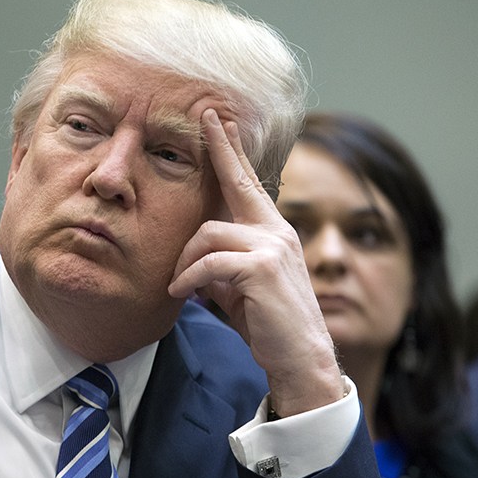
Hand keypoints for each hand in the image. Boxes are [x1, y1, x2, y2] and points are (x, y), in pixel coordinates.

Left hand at [168, 109, 343, 416]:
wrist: (298, 359)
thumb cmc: (267, 324)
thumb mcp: (238, 288)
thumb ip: (220, 265)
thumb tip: (193, 262)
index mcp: (272, 233)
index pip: (249, 185)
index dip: (233, 152)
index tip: (221, 122)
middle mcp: (277, 232)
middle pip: (240, 182)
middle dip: (221, 148)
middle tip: (206, 118)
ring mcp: (273, 247)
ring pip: (208, 233)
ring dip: (185, 261)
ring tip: (179, 286)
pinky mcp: (262, 268)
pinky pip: (209, 263)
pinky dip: (189, 278)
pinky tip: (183, 293)